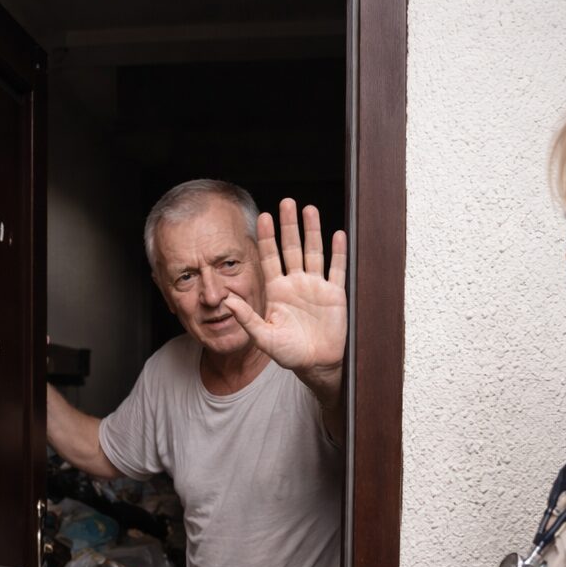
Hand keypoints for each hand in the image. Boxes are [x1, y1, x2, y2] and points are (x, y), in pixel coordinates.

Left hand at [225, 199, 347, 377]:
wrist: (316, 364)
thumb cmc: (289, 353)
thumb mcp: (264, 338)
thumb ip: (247, 318)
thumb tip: (227, 301)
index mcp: (277, 290)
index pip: (270, 257)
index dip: (266, 238)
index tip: (262, 217)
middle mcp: (295, 283)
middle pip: (291, 247)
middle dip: (289, 225)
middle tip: (287, 202)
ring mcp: (316, 286)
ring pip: (313, 252)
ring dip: (312, 231)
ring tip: (309, 210)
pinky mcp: (335, 294)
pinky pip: (336, 269)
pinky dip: (338, 252)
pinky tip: (337, 235)